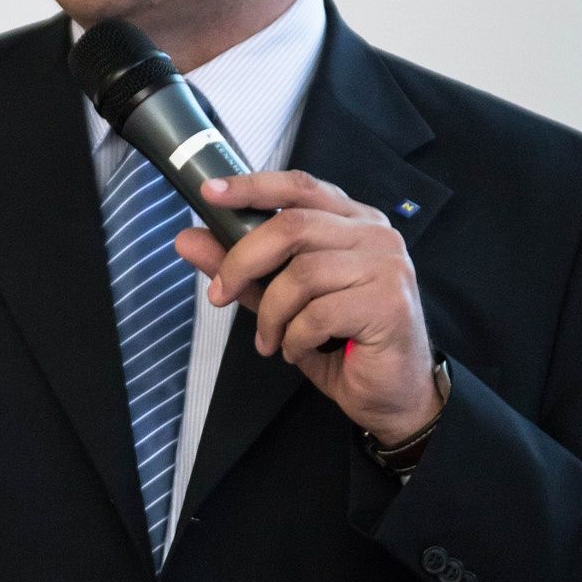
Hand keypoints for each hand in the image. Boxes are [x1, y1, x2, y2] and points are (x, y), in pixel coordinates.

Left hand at [174, 170, 438, 445]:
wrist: (392, 395)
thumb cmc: (342, 341)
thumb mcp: (281, 301)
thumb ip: (242, 268)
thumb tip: (189, 240)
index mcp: (352, 220)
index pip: (299, 187)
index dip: (253, 186)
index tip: (211, 193)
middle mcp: (375, 233)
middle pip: (293, 225)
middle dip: (242, 260)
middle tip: (219, 294)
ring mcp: (387, 265)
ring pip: (302, 273)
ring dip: (271, 313)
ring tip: (270, 339)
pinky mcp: (389, 302)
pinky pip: (319, 313)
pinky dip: (294, 337)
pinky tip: (297, 350)